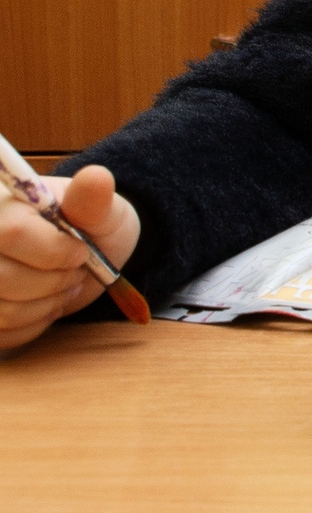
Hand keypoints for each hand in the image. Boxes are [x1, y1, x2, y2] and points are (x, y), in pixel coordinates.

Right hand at [1, 166, 139, 351]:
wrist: (86, 254)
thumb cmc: (91, 225)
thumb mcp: (101, 209)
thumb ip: (93, 200)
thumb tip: (96, 177)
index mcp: (1, 206)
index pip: (12, 233)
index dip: (54, 250)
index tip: (82, 251)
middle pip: (3, 277)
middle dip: (54, 281)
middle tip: (76, 270)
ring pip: (3, 311)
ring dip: (47, 305)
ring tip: (65, 285)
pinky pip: (2, 334)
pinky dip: (35, 324)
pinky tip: (47, 304)